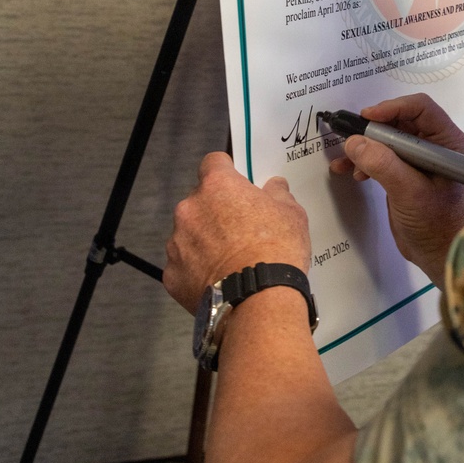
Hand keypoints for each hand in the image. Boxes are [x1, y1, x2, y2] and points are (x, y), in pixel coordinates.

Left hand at [164, 153, 311, 312]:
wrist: (258, 299)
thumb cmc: (276, 250)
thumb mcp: (292, 214)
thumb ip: (279, 194)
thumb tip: (274, 187)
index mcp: (218, 186)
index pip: (213, 163)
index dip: (226, 172)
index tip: (238, 185)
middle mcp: (190, 209)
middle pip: (199, 201)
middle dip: (216, 211)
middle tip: (240, 229)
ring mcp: (176, 243)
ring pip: (189, 234)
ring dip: (204, 241)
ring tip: (230, 260)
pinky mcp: (171, 275)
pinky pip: (183, 265)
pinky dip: (197, 270)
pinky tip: (219, 280)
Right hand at [328, 95, 463, 288]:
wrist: (437, 255)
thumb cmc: (435, 224)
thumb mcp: (409, 192)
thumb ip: (383, 164)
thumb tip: (354, 142)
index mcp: (448, 142)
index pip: (421, 108)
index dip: (392, 108)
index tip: (366, 118)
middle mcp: (435, 145)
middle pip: (399, 121)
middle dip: (373, 129)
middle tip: (349, 138)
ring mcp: (419, 159)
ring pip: (387, 139)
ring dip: (364, 146)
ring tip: (344, 160)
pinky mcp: (404, 173)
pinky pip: (382, 157)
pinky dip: (364, 161)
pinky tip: (351, 173)